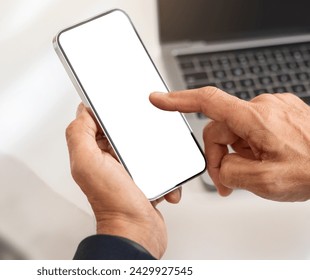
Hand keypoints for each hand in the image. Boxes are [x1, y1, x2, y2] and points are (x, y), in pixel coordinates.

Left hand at [65, 103, 180, 258]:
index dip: (106, 114)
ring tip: (157, 162)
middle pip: (122, 134)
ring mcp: (126, 172)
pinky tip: (162, 182)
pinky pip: (158, 168)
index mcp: (91, 154)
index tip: (121, 112)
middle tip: (144, 136)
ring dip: (155, 154)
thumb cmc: (114, 204)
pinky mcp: (144, 182)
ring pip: (143, 149)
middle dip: (136, 133)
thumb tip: (82, 110)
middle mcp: (107, 162)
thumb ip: (79, 133)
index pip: (95, 123)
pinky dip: (164, 174)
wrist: (138, 233)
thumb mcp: (88, 162)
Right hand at [150, 87, 309, 201]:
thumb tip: (220, 167)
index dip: (177, 101)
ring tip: (254, 175)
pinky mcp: (281, 113)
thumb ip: (230, 173)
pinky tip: (265, 162)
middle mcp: (263, 107)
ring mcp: (273, 109)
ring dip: (238, 155)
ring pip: (237, 131)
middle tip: (228, 182)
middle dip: (220, 156)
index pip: (207, 101)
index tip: (158, 99)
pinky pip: (253, 128)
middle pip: (220, 129)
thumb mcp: (265, 182)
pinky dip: (251, 147)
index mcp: (255, 118)